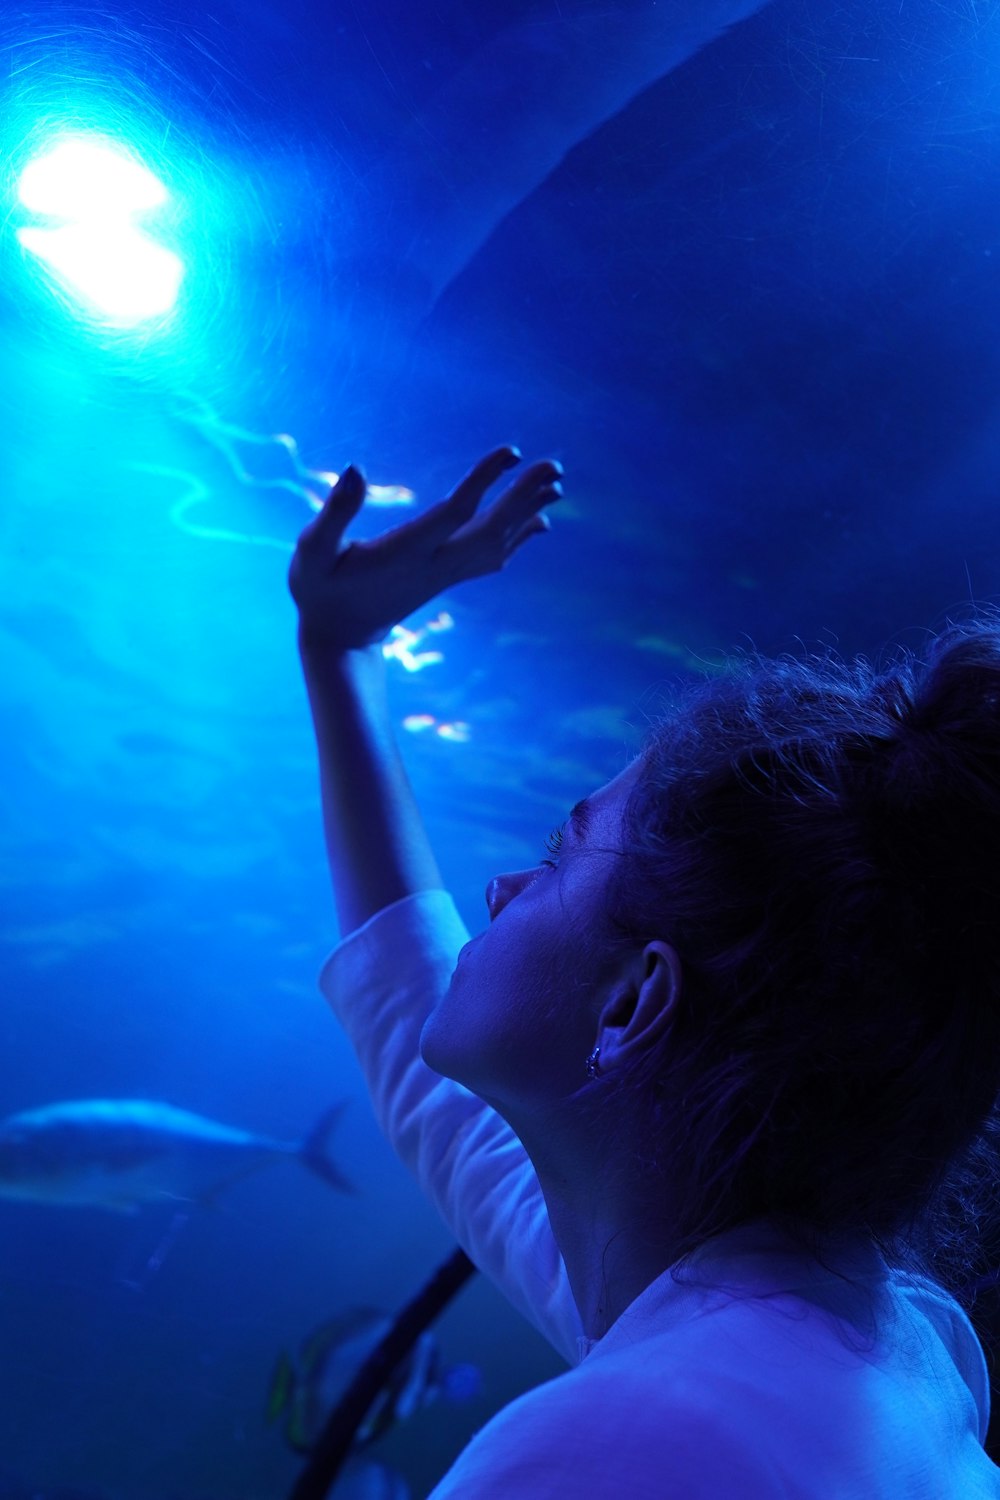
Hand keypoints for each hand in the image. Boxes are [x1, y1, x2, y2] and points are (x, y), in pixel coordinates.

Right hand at [288, 445, 562, 649]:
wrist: (340, 638)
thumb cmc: (319, 591)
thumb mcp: (311, 553)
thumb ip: (333, 513)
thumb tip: (355, 467)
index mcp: (405, 553)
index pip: (456, 512)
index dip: (485, 481)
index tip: (511, 451)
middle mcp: (434, 565)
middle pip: (490, 529)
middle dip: (523, 497)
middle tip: (554, 465)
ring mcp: (445, 575)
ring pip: (497, 544)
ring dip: (528, 513)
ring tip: (556, 483)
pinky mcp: (447, 578)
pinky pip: (493, 557)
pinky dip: (520, 536)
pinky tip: (542, 521)